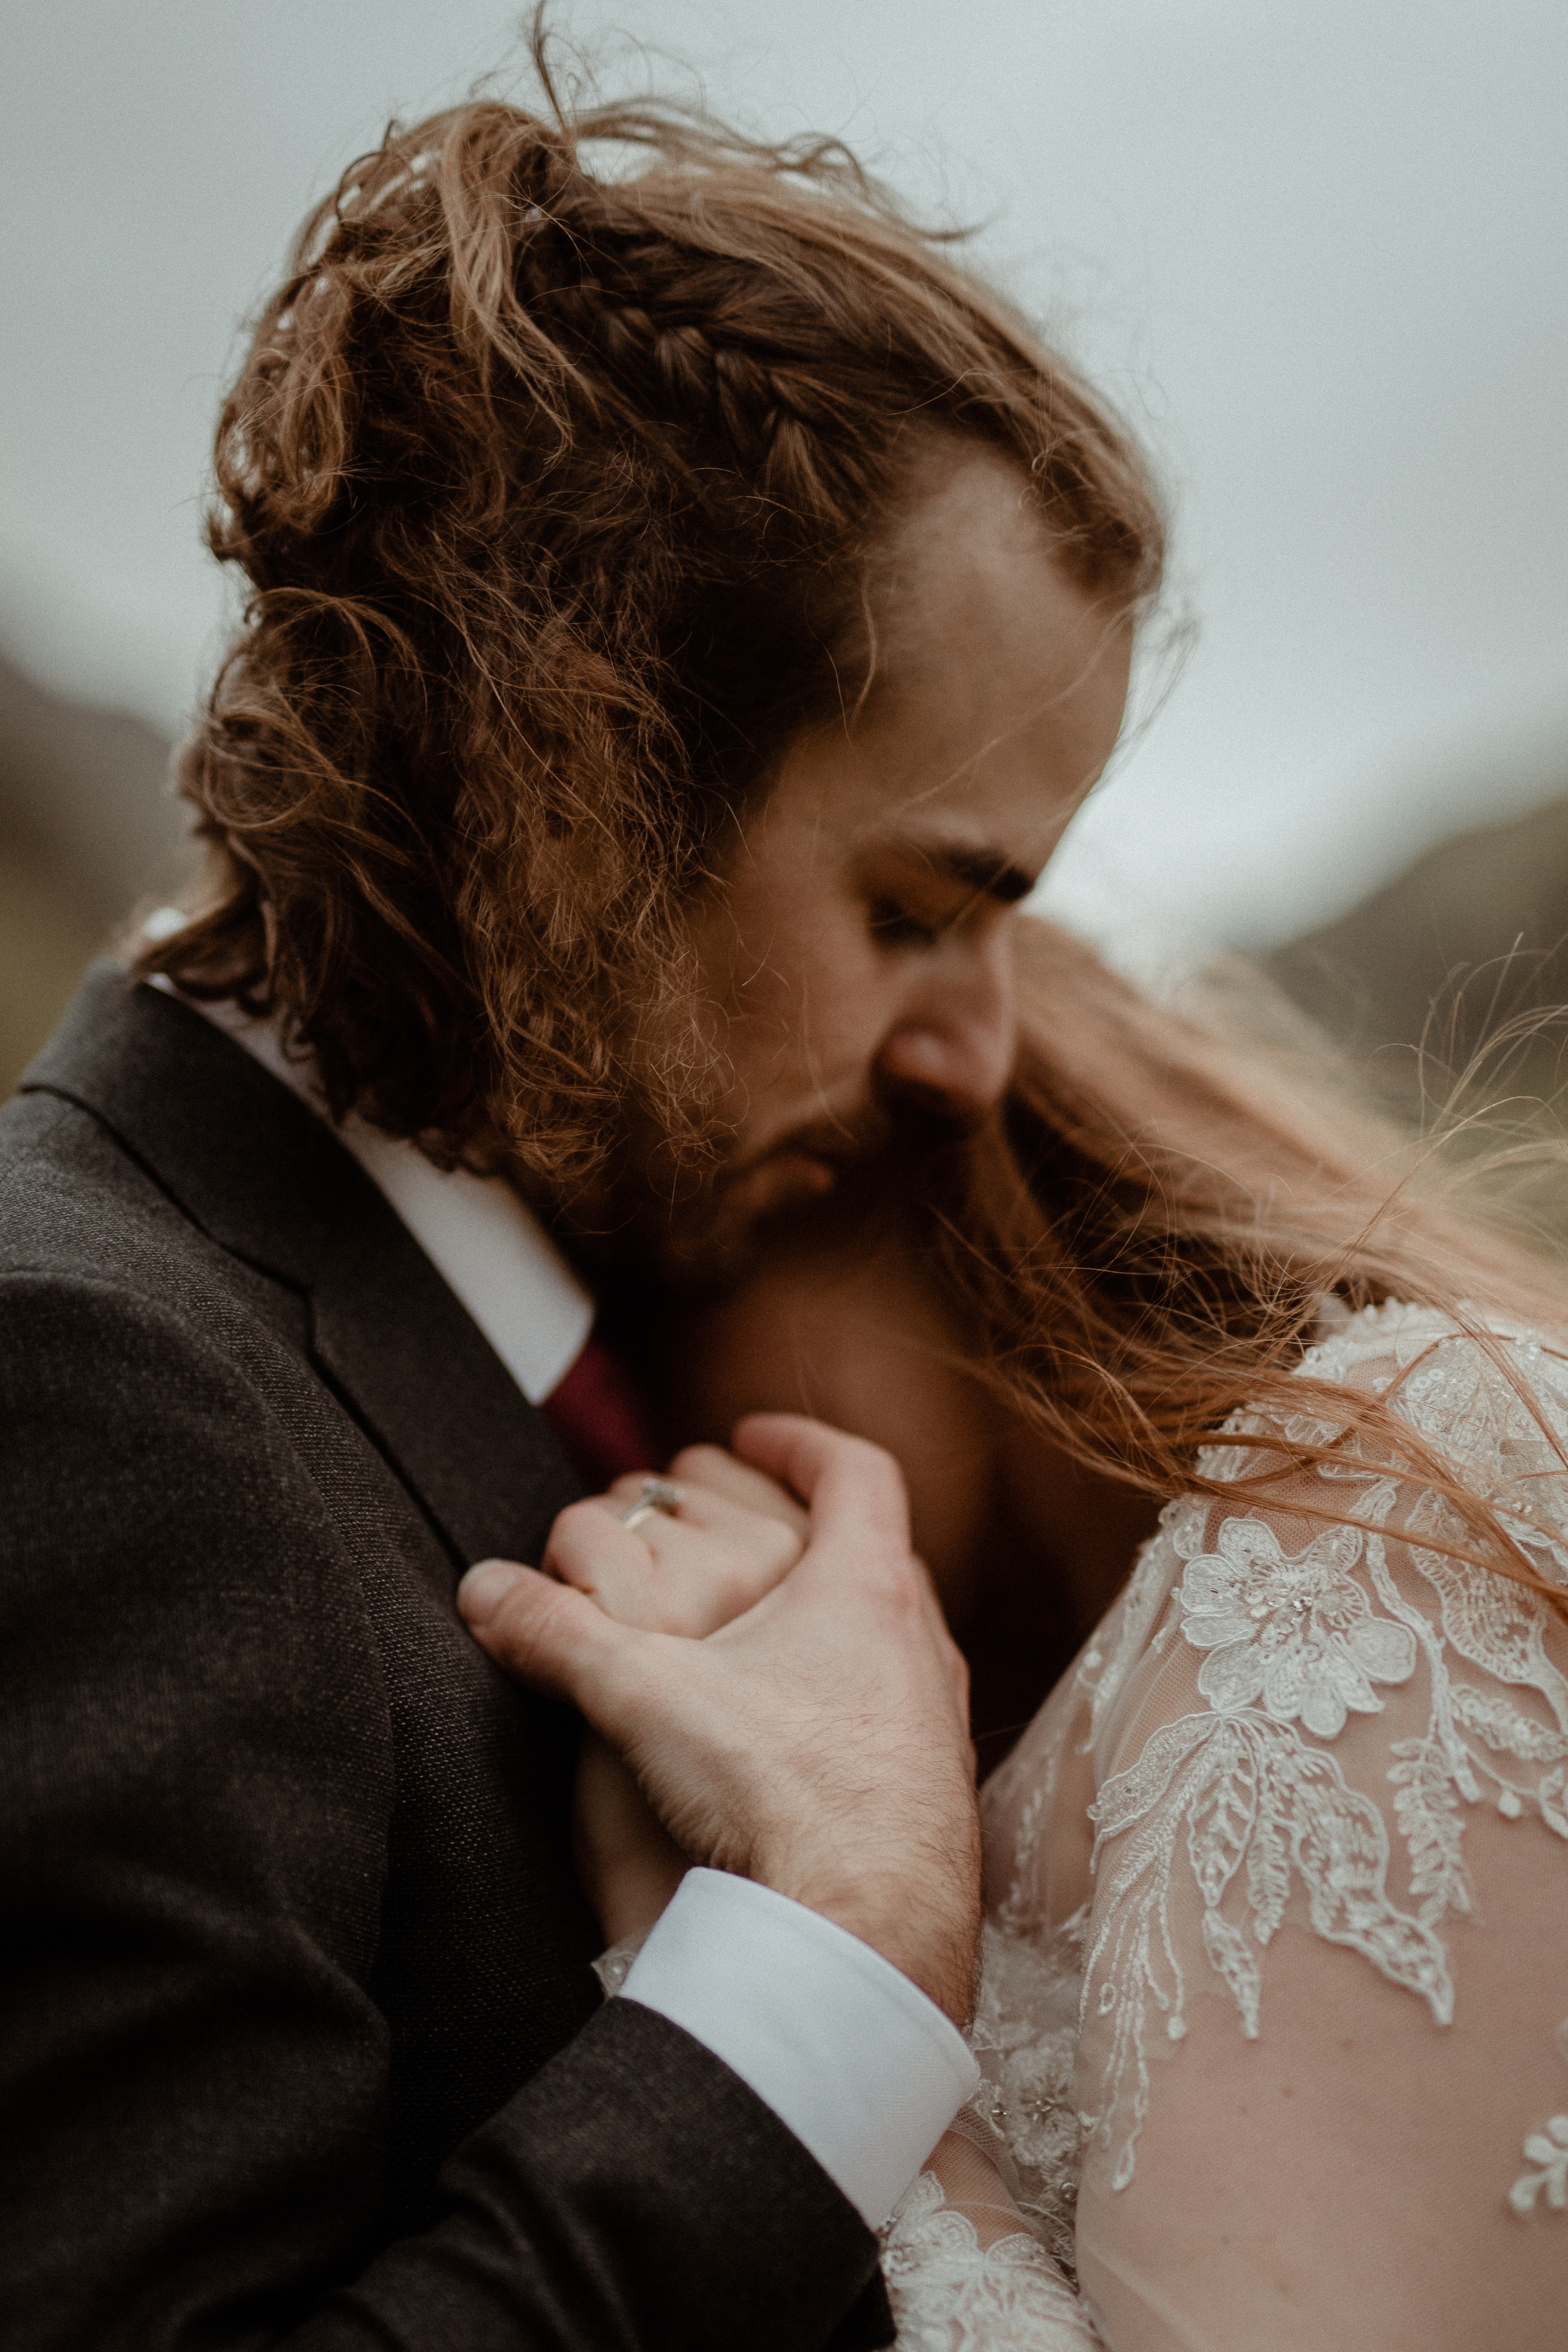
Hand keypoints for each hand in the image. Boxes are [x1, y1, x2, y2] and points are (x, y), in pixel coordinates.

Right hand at [459, 1415, 981, 2023]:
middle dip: (799, 1522)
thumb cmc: (783, 1795)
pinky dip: (843, 1692)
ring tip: (760, 1621)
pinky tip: (792, 1729)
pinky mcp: (933, 1794)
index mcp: (868, 1591)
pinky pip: (894, 1712)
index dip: (802, 1442)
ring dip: (827, 1612)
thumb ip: (556, 1636)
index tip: (749, 1435)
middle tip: (738, 1523)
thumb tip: (481, 1590)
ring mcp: (938, 1722)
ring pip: (890, 1633)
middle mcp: (922, 1644)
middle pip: (874, 1545)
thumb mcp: (645, 1698)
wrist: (870, 1934)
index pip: (856, 1473)